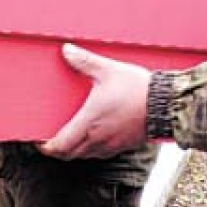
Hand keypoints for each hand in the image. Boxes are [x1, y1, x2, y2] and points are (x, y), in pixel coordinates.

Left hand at [38, 44, 151, 159]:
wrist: (166, 103)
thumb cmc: (137, 88)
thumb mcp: (107, 70)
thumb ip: (84, 61)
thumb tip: (66, 50)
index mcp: (90, 121)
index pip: (61, 145)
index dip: (47, 147)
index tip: (40, 142)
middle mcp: (98, 138)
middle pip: (69, 154)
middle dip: (57, 150)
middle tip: (50, 140)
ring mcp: (111, 145)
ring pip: (84, 156)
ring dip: (73, 150)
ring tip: (68, 137)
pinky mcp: (123, 146)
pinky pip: (99, 154)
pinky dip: (89, 149)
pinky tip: (91, 136)